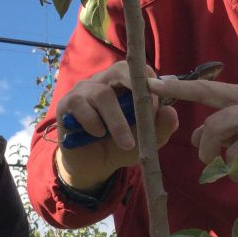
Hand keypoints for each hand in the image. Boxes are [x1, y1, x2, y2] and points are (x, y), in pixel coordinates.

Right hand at [55, 61, 177, 191]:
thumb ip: (161, 127)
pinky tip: (98, 134)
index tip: (157, 105)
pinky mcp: (67, 103)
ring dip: (117, 121)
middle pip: (120, 70)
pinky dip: (93, 121)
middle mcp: (104, 82)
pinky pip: (80, 105)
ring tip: (126, 143)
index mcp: (125, 85)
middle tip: (147, 109)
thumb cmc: (122, 146)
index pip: (138, 70)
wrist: (96, 167)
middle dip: (136, 87)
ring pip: (102, 94)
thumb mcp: (146, 141)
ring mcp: (84, 90)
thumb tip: (170, 110)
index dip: (149, 83)